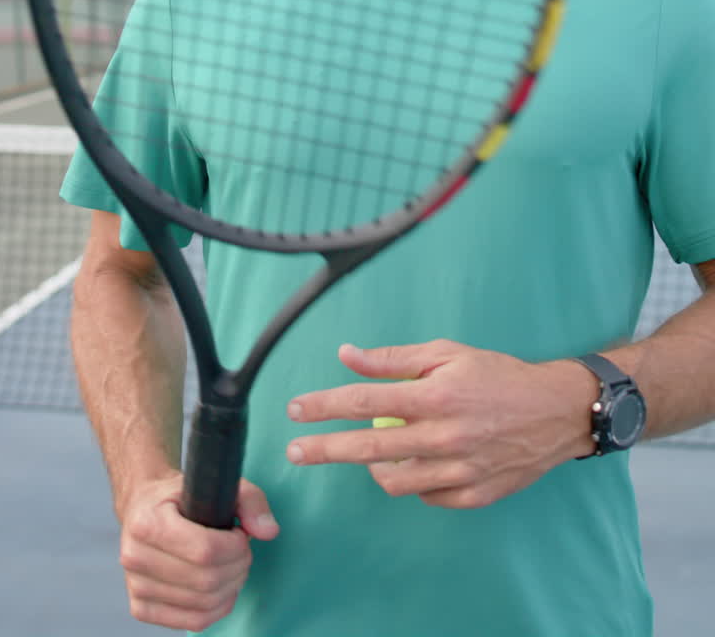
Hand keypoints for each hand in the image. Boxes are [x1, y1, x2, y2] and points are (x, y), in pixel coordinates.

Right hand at [119, 472, 278, 629]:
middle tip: (241, 551)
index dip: (235, 547)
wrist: (145, 508)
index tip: (240, 534)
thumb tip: (269, 531)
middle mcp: (134, 556)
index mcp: (146, 522)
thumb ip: (250, 501)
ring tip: (232, 565)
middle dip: (237, 567)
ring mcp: (135, 586)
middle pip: (206, 581)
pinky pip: (193, 621)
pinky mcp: (141, 608)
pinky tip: (222, 587)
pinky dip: (218, 608)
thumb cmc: (182, 497)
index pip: (205, 550)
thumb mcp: (216, 483)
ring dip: (231, 587)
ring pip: (202, 604)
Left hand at [286, 340, 592, 508]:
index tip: (294, 410)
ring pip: (393, 481)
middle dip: (323, 449)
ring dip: (370, 466)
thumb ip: (394, 358)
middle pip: (367, 448)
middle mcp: (443, 437)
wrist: (555, 411)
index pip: (363, 401)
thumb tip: (347, 355)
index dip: (323, 407)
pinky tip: (414, 462)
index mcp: (434, 396)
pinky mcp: (472, 495)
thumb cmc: (498, 375)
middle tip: (294, 452)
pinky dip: (412, 479)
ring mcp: (458, 471)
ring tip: (366, 452)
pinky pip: (425, 494)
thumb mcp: (447, 353)